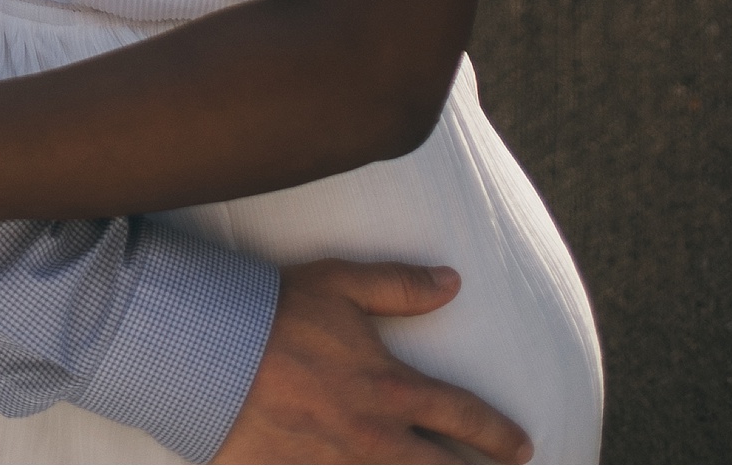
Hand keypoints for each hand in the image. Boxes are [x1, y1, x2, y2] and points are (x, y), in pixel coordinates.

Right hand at [217, 260, 531, 461]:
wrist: (209, 352)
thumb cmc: (276, 312)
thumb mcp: (340, 284)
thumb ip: (400, 286)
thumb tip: (452, 282)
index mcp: (391, 388)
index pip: (462, 416)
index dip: (497, 434)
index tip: (522, 446)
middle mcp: (376, 437)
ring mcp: (343, 467)